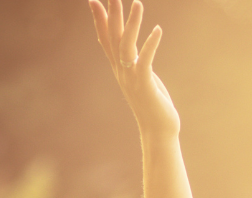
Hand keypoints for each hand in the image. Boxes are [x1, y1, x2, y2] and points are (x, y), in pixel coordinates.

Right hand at [90, 0, 179, 137]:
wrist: (158, 132)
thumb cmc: (154, 106)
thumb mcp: (142, 80)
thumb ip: (137, 64)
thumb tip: (134, 53)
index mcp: (120, 70)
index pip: (106, 40)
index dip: (100, 21)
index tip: (93, 1)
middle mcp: (122, 72)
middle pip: (113, 39)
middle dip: (112, 15)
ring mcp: (131, 79)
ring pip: (127, 47)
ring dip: (131, 24)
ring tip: (138, 3)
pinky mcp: (145, 85)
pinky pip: (145, 61)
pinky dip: (150, 45)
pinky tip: (158, 30)